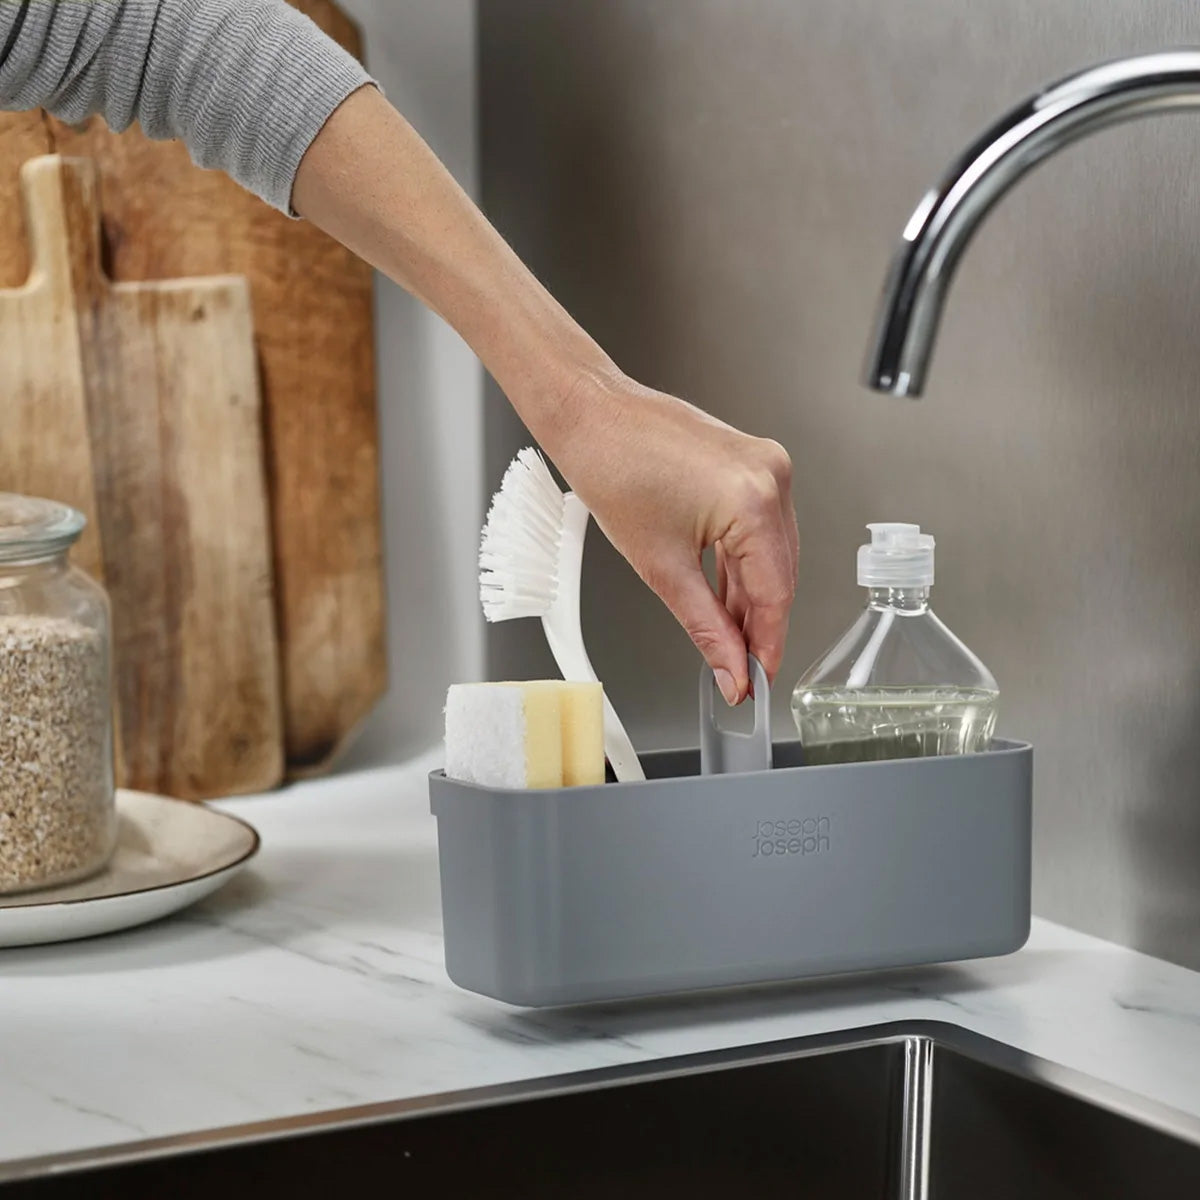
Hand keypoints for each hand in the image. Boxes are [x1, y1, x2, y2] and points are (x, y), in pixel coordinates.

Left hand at [544, 370, 797, 705]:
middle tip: (740, 669)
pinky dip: (741, 563)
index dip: (767, 645)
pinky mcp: (751, 462)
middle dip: (759, 625)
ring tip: (729, 639)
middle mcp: (771, 476)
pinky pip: (758, 526)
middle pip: (780, 573)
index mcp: (754, 500)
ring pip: (770, 552)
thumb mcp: (661, 567)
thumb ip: (705, 627)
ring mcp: (765, 465)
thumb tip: (730, 667)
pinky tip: (727, 596)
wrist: (591, 415)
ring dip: (750, 597)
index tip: (756, 681)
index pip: (776, 592)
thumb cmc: (612, 468)